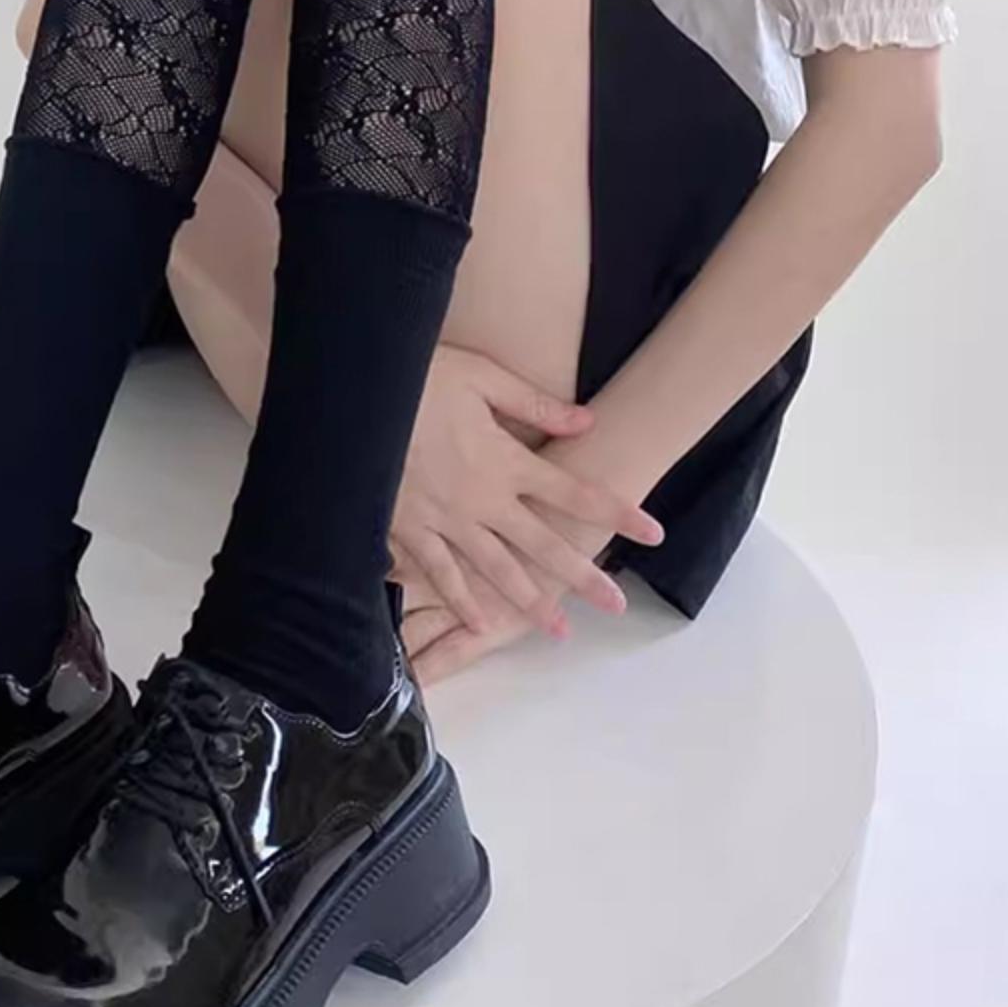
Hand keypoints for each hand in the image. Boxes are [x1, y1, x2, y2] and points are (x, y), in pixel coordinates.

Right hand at [389, 346, 662, 674]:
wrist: (354, 401)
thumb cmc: (418, 379)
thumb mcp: (482, 376)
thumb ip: (534, 405)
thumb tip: (587, 423)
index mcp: (506, 461)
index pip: (574, 491)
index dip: (617, 511)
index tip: (653, 532)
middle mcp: (484, 500)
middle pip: (543, 545)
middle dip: (582, 576)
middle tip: (617, 606)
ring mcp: (446, 520)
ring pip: (496, 570)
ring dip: (529, 601)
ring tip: (558, 630)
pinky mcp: (409, 529)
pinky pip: (439, 574)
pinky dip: (459, 602)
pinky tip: (480, 626)